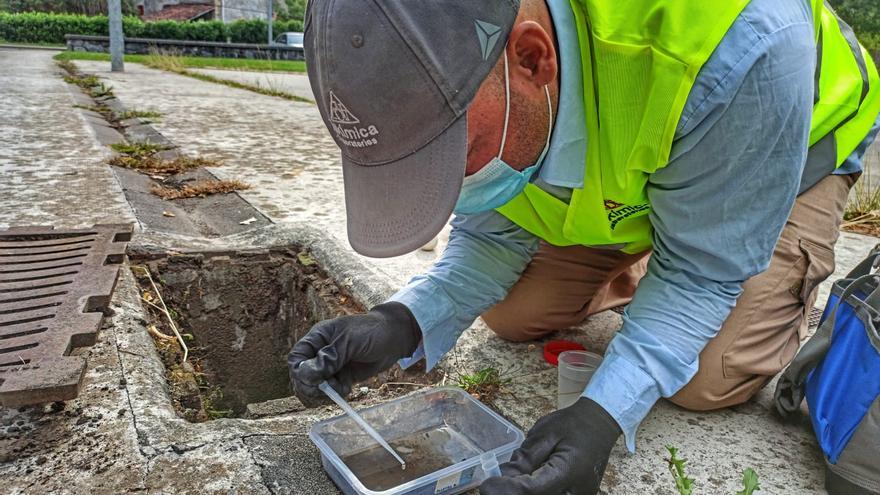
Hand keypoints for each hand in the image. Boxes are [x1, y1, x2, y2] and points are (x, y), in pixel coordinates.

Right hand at [287, 302, 420, 406]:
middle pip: (302, 376)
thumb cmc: (371, 331)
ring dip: (325, 392)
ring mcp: (331, 366)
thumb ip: (329, 357)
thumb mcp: (349, 341)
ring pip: (316, 386)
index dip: (300, 372)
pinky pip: (331, 391)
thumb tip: (308, 375)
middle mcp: (320, 353)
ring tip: (341, 387)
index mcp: (317, 338)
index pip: (296, 359)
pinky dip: (337, 393)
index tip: (312, 380)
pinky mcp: (342, 376)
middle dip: (312, 386)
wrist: (395, 337)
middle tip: (328, 388)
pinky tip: (348, 387)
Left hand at [480, 398, 620, 494]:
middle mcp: (576, 491)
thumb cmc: (572, 425)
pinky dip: (534, 493)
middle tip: (493, 486)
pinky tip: (522, 485)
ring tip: (508, 483)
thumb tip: (504, 476)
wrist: (599, 425)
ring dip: (523, 493)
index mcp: (568, 471)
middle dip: (512, 493)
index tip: (486, 486)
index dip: (506, 489)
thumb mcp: (545, 434)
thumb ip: (525, 458)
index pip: (531, 490)